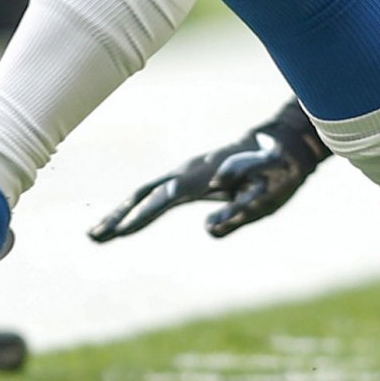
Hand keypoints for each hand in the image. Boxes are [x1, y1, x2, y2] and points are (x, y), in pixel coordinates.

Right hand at [87, 106, 328, 240]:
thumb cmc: (278, 171)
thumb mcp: (266, 194)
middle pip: (145, 193)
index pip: (165, 198)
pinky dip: (136, 205)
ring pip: (147, 190)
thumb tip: (208, 228)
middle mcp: (190, 171)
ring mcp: (189, 171)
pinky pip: (156, 191)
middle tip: (93, 237)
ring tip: (97, 234)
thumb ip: (240, 210)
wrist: (286, 143)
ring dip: (121, 211)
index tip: (119, 233)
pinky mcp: (192, 176)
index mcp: (204, 177)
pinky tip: (127, 219)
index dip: (142, 216)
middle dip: (119, 215)